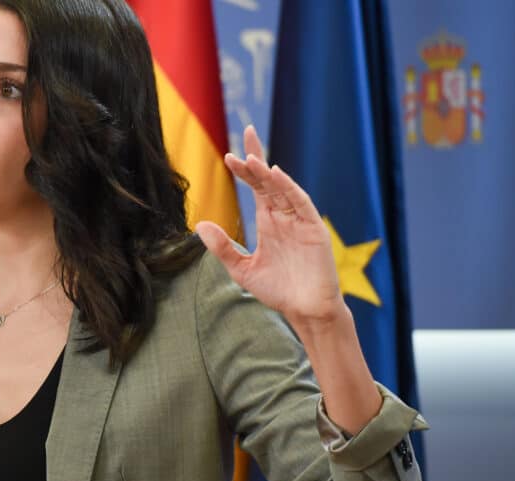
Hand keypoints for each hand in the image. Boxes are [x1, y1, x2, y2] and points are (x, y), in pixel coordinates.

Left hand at [197, 125, 345, 326]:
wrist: (304, 311)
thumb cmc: (277, 290)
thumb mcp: (242, 268)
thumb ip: (222, 247)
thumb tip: (200, 224)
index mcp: (268, 222)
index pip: (256, 187)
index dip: (245, 169)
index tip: (229, 154)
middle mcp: (283, 216)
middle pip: (268, 181)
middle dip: (256, 160)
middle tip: (244, 135)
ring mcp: (299, 220)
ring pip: (282, 189)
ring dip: (267, 173)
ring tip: (250, 159)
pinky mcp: (314, 229)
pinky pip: (301, 203)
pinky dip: (289, 188)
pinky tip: (275, 175)